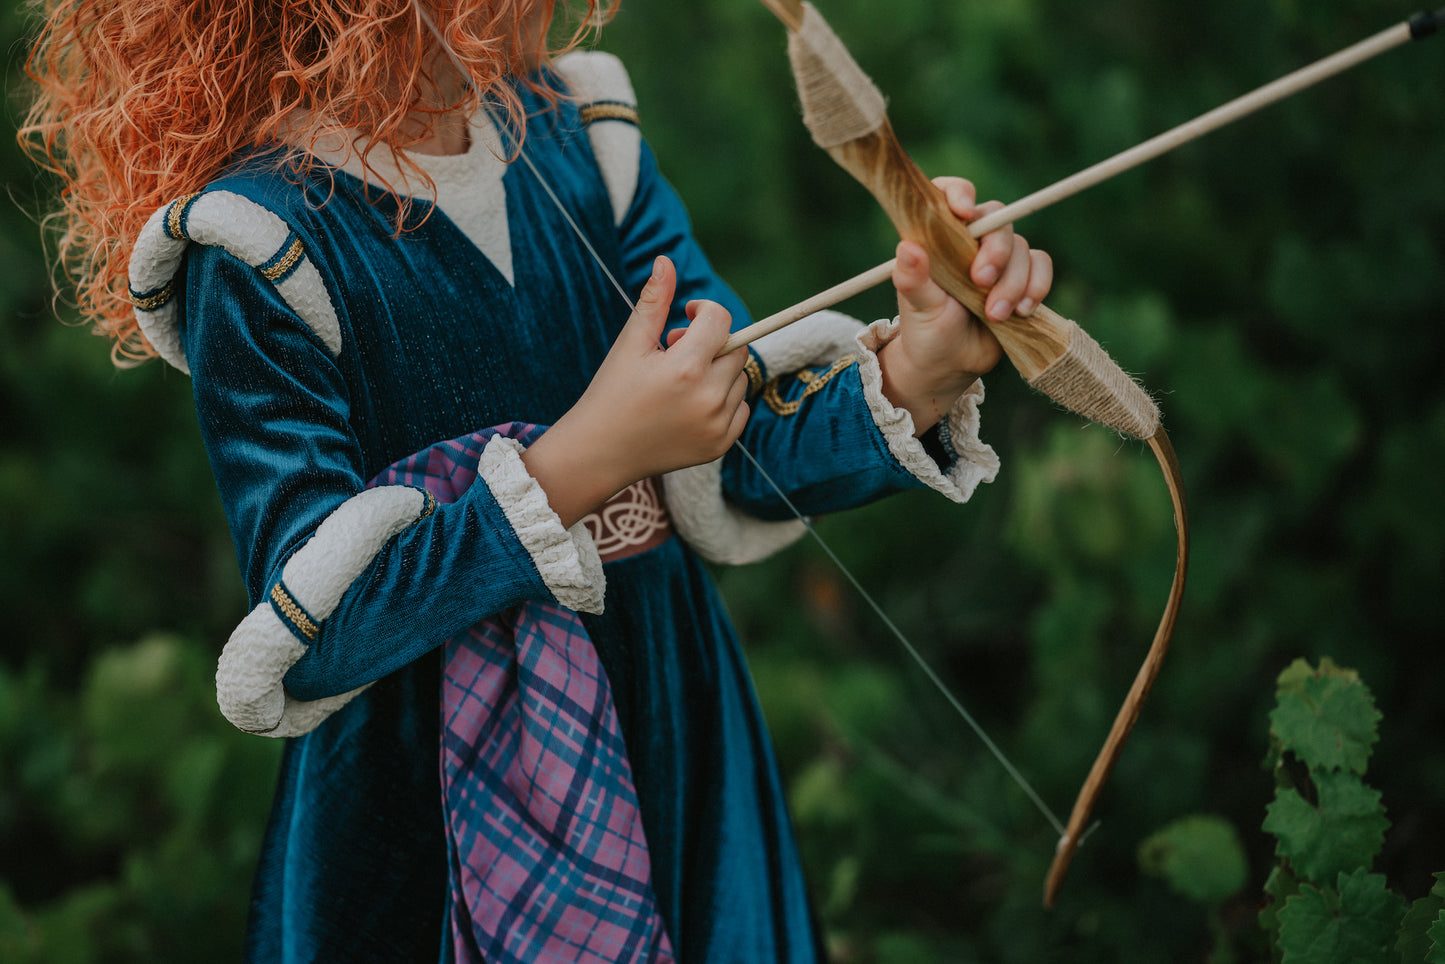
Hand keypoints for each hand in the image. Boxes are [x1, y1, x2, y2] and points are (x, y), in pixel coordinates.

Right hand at [522, 256, 750, 527]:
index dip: (704, 310)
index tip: (685, 316)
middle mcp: (708, 398)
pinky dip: (723, 399)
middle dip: (711, 342)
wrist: (601, 453)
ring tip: (680, 381)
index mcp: (685, 368)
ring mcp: (717, 425)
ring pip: (739, 377)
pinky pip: (741, 407)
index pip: (720, 319)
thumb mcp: (630, 344)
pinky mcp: (721, 444)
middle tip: (675, 351)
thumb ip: (654, 301)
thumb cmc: (611, 393)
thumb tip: (666, 260)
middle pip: (735, 348)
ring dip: (718, 371)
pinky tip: (690, 404)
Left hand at [879, 177, 1053, 432]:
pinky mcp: (1022, 277)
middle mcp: (969, 241)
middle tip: (981, 282)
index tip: (963, 212)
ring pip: (1021, 247)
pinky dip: (1037, 285)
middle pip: (996, 220)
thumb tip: (907, 247)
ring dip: (1013, 281)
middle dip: (995, 251)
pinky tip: (1022, 311)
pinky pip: (1041, 264)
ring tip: (995, 315)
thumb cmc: (926, 331)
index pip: (949, 194)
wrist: (950, 364)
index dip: (959, 193)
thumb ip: (912, 279)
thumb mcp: (917, 308)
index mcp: (938, 238)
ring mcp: (998, 258)